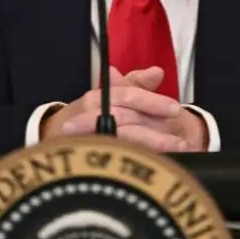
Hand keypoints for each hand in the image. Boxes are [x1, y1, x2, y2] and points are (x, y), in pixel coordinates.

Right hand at [40, 66, 206, 151]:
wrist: (57, 139)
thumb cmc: (94, 115)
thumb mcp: (113, 96)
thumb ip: (135, 85)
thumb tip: (157, 72)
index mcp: (95, 99)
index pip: (125, 96)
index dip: (151, 101)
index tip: (174, 109)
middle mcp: (86, 118)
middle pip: (124, 122)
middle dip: (155, 133)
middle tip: (182, 140)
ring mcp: (85, 141)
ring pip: (122, 144)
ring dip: (151, 149)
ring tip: (177, 153)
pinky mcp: (85, 162)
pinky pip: (116, 162)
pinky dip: (139, 162)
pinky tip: (160, 166)